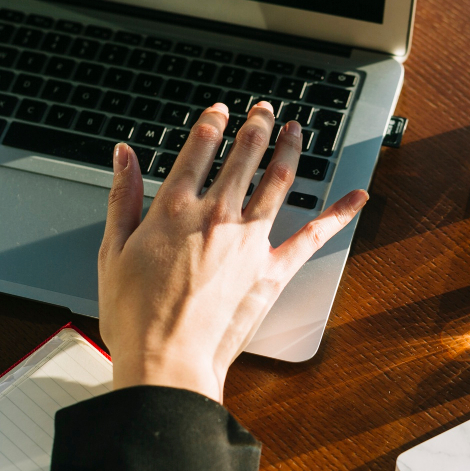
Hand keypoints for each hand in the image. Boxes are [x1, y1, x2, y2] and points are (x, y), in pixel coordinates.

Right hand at [98, 101, 367, 401]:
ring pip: (278, 179)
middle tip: (264, 109)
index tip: (220, 111)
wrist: (168, 361)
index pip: (200, 147)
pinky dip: (339, 213)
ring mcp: (250, 239)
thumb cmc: (135, 314)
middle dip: (256, 125)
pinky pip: (314, 235)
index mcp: (174, 206)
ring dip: (290, 148)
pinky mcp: (273, 268)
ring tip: (296, 130)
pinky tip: (357, 197)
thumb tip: (124, 154)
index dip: (212, 122)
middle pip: (244, 154)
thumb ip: (121, 195)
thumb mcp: (112, 249)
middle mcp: (217, 213)